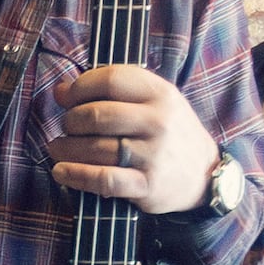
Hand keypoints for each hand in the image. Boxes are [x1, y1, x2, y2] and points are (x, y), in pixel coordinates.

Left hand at [47, 65, 216, 213]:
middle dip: (71, 121)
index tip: (67, 97)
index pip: (110, 79)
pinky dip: (76, 175)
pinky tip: (62, 171)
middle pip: (96, 114)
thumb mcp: (152, 102)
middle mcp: (158, 121)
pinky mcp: (147, 185)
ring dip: (66, 149)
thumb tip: (60, 90)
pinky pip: (103, 180)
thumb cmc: (168, 132)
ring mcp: (154, 154)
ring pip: (94, 147)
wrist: (204, 173)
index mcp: (160, 93)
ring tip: (59, 149)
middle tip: (68, 128)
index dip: (79, 87)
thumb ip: (111, 91)